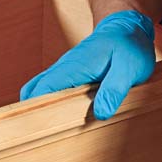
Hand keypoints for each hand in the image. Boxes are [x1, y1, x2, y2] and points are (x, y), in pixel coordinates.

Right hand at [19, 9, 155, 119]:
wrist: (126, 27)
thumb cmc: (129, 46)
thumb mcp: (129, 68)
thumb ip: (114, 90)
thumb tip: (101, 113)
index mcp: (74, 67)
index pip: (42, 89)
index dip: (35, 109)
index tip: (37, 128)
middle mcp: (63, 68)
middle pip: (33, 91)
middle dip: (32, 112)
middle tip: (44, 134)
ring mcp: (64, 70)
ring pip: (40, 90)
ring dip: (42, 108)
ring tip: (54, 130)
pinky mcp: (70, 74)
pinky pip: (51, 89)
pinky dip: (51, 102)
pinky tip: (66, 116)